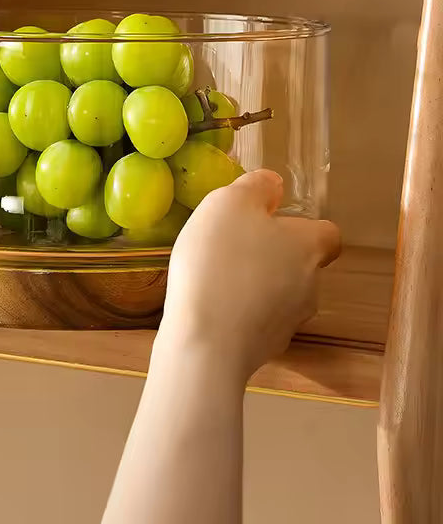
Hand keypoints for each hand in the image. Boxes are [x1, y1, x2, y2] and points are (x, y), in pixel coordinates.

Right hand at [159, 170, 340, 381]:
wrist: (206, 342)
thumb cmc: (220, 261)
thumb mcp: (230, 204)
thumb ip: (256, 187)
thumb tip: (273, 185)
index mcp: (308, 247)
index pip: (327, 233)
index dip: (302, 226)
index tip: (268, 222)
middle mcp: (310, 285)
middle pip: (300, 264)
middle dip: (272, 256)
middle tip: (231, 247)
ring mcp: (290, 322)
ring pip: (279, 294)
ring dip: (256, 285)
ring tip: (215, 278)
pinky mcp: (266, 349)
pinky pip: (257, 321)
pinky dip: (239, 312)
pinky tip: (209, 307)